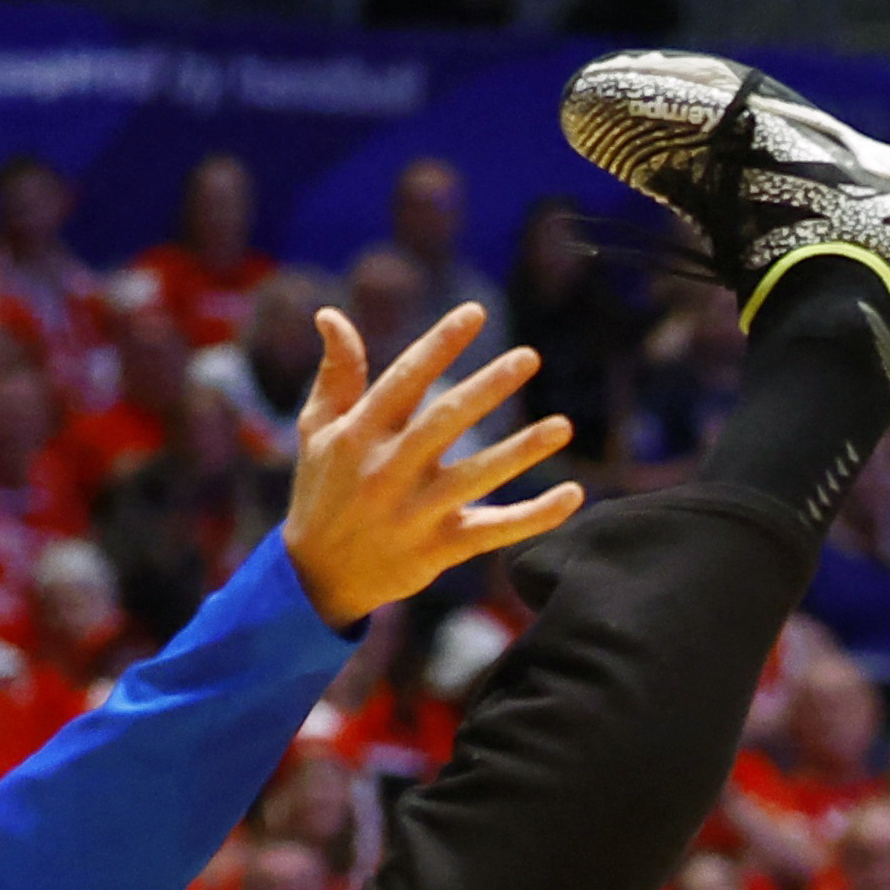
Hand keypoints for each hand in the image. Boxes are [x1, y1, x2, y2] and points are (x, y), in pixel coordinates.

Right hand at [284, 304, 580, 626]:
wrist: (316, 576)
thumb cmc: (322, 489)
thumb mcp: (317, 428)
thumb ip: (336, 373)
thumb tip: (332, 314)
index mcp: (360, 432)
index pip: (405, 379)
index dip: (440, 344)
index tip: (475, 313)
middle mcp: (388, 469)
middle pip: (446, 421)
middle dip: (488, 388)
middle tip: (529, 357)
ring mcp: (415, 511)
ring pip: (477, 477)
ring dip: (522, 451)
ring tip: (563, 426)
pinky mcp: (438, 548)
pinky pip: (494, 531)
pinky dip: (535, 517)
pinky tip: (573, 495)